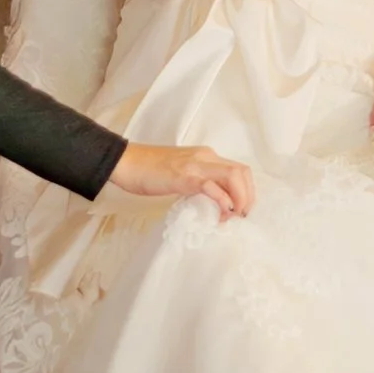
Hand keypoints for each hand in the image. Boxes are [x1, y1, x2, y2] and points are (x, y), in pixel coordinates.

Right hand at [109, 143, 254, 220]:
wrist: (125, 162)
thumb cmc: (148, 170)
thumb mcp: (180, 173)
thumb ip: (197, 182)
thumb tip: (211, 202)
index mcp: (206, 156)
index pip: (238, 169)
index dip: (246, 191)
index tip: (239, 210)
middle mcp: (206, 156)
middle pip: (242, 172)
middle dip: (248, 196)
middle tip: (240, 216)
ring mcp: (195, 165)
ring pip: (233, 176)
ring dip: (240, 199)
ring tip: (232, 217)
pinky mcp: (184, 176)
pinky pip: (211, 186)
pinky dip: (223, 200)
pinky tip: (222, 213)